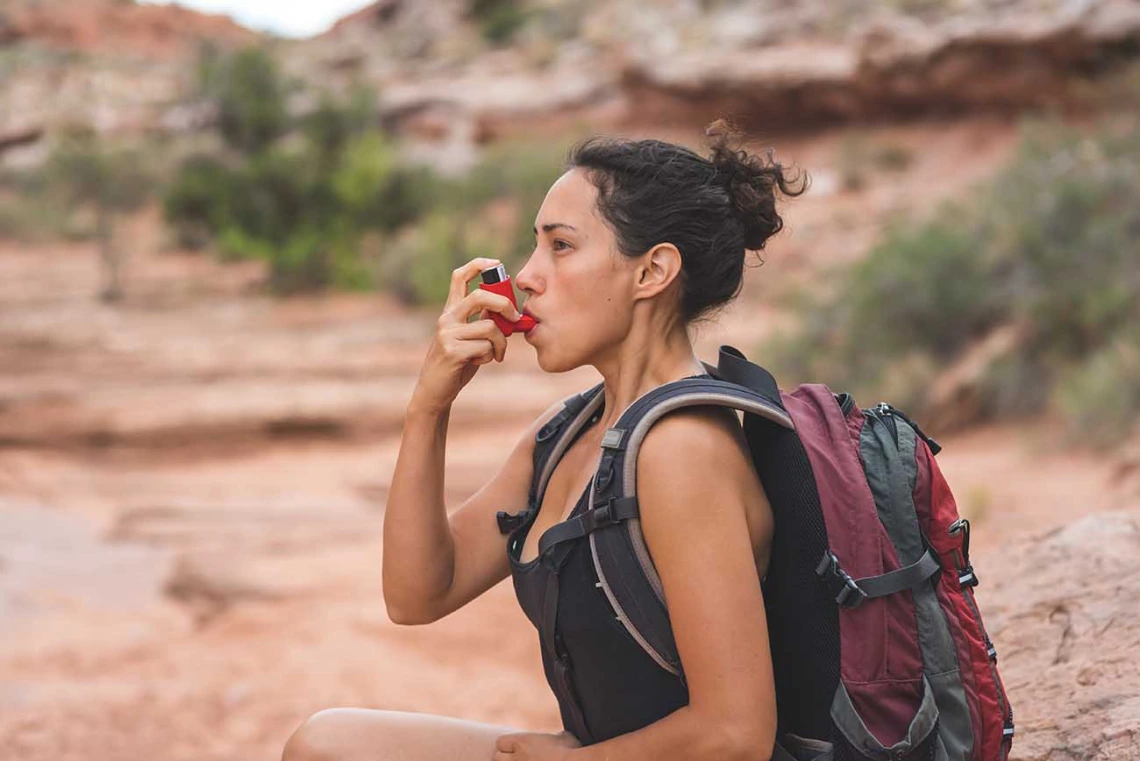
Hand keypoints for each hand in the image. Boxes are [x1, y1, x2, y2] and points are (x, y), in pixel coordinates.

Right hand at [410, 257, 522, 413]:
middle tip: (516, 319)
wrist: (435, 391)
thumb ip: (483, 321)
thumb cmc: (458, 363)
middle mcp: (447, 318)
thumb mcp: (470, 338)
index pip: (460, 276)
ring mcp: (448, 334)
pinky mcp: (452, 351)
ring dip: (501, 343)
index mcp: (450, 310)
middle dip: (505, 305)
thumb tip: (509, 310)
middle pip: (481, 296)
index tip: (496, 263)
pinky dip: (491, 355)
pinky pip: (486, 347)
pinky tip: (481, 362)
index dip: (478, 265)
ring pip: (490, 327)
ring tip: (496, 354)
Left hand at [493, 730, 581, 760]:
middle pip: (497, 758)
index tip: (517, 750)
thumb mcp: (564, 738)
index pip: (501, 742)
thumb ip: (554, 737)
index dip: (508, 746)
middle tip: (519, 760)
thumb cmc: (573, 752)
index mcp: (523, 742)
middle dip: (506, 759)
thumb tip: (557, 738)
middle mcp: (517, 759)